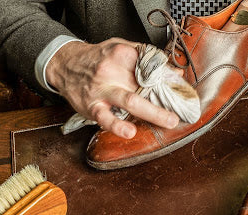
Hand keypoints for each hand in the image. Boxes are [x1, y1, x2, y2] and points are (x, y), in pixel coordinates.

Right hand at [46, 38, 179, 138]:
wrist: (65, 64)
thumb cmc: (97, 59)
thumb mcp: (120, 48)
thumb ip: (147, 59)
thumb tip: (175, 72)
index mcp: (123, 54)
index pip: (152, 65)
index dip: (169, 78)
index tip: (182, 89)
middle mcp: (113, 70)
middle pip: (145, 84)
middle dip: (166, 98)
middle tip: (181, 110)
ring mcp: (102, 89)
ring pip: (129, 100)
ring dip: (152, 112)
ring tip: (168, 121)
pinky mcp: (91, 105)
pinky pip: (105, 117)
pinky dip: (117, 126)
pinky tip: (129, 132)